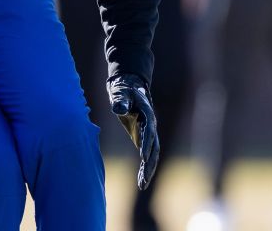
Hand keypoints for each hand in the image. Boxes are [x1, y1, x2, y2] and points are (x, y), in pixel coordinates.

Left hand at [107, 73, 159, 189]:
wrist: (129, 86)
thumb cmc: (123, 89)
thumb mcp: (120, 92)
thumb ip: (120, 100)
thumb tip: (118, 108)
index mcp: (147, 114)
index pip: (149, 131)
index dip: (147, 143)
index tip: (143, 156)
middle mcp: (151, 125)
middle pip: (154, 148)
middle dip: (150, 164)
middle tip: (144, 179)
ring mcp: (148, 132)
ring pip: (152, 154)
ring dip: (148, 170)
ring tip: (142, 185)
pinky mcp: (143, 137)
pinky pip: (146, 155)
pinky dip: (144, 167)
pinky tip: (141, 180)